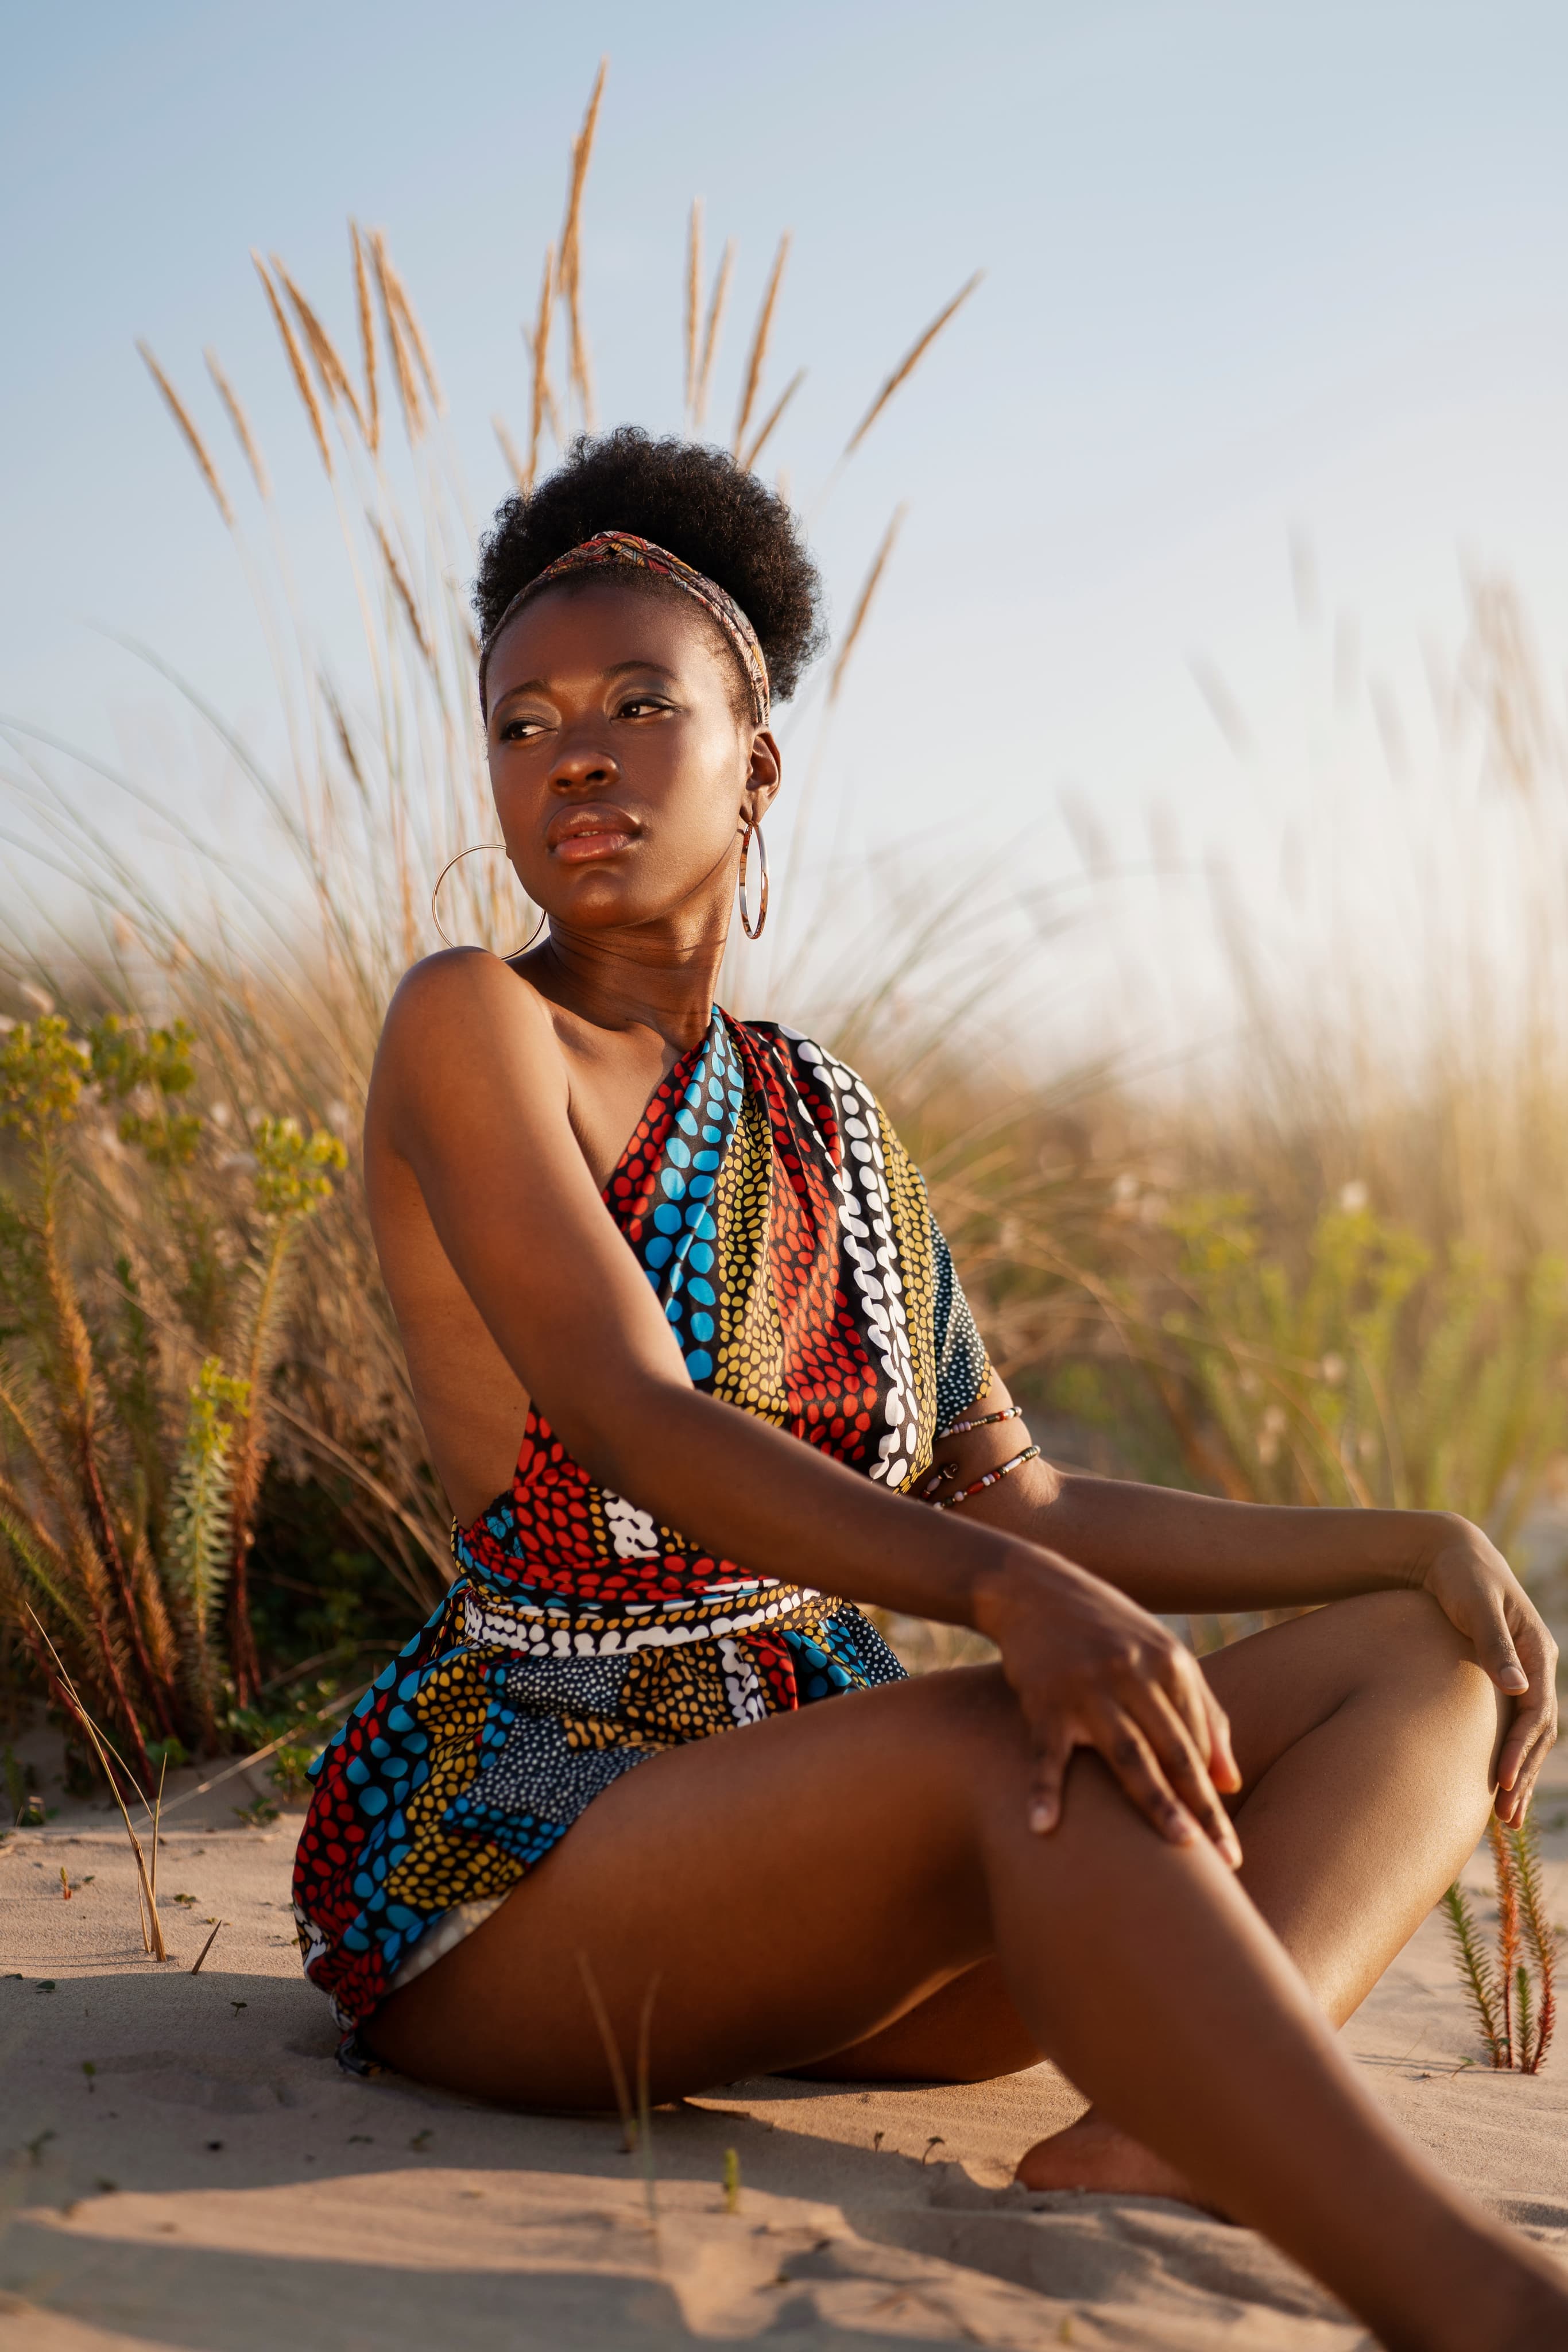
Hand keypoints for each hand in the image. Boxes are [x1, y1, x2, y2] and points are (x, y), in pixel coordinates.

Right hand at [975, 1547, 1243, 1864]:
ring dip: (1154, 1801)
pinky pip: (1046, 1752)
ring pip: (1128, 1752)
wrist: (1033, 1588)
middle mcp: (1135, 1673)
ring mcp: (1088, 1686)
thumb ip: (1202, 1713)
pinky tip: (1043, 1825)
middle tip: (1224, 1861)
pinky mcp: (1044, 1698)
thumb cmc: (1107, 1630)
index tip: (1230, 1850)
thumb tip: (1231, 1783)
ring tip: (1179, 1846)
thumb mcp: (1161, 1657)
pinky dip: (1044, 1789)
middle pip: (1174, 1751)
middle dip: (1202, 1808)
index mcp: (1170, 1664)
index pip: (1199, 1742)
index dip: (1214, 1796)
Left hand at [1415, 1514, 1558, 1823]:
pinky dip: (1507, 1755)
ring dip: (1520, 1773)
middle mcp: (1536, 1665)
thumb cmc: (1459, 1576)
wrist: (1449, 1555)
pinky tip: (1492, 1784)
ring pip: (1529, 1734)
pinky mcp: (1503, 1678)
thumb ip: (1494, 1643)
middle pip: (1539, 1731)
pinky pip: (1511, 1725)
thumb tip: (1516, 1688)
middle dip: (1525, 1773)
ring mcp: (1523, 1674)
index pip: (1537, 1711)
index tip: (1503, 1782)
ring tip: (1504, 1818)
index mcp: (1537, 1649)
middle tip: (1506, 1817)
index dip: (1522, 1749)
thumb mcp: (1475, 1604)